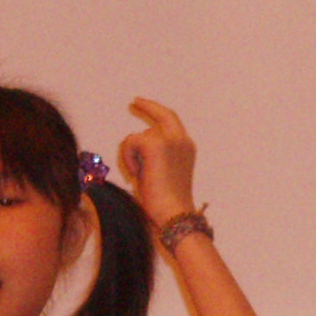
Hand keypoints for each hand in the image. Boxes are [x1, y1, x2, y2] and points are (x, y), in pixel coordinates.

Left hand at [118, 97, 197, 228]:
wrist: (173, 213)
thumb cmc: (166, 202)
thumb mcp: (162, 171)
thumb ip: (155, 155)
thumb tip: (138, 142)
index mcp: (186, 147)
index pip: (171, 121)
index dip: (157, 111)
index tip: (144, 104)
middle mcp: (182, 140)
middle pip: (161, 114)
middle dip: (147, 106)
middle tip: (134, 102)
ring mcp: (170, 140)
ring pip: (139, 136)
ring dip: (133, 154)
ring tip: (140, 176)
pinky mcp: (156, 144)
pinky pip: (131, 142)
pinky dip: (128, 158)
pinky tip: (136, 175)